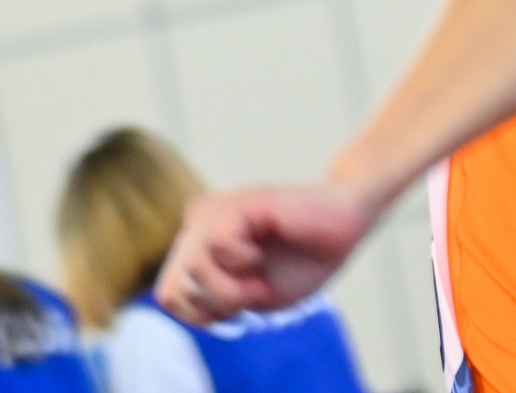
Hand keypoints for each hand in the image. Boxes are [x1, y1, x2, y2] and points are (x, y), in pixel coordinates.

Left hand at [155, 184, 373, 325]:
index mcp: (201, 249)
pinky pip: (215, 242)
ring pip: (192, 266)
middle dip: (215, 304)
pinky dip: (239, 260)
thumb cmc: (303, 261)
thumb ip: (208, 296)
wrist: (346, 229)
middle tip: (250, 296)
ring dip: (228, 287)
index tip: (238, 308)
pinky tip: (258, 252)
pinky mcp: (240, 202)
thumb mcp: (251, 296)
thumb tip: (178, 288)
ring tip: (257, 276)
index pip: (170, 294)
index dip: (200, 313)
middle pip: (174, 286)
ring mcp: (218, 212)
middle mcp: (201, 227)